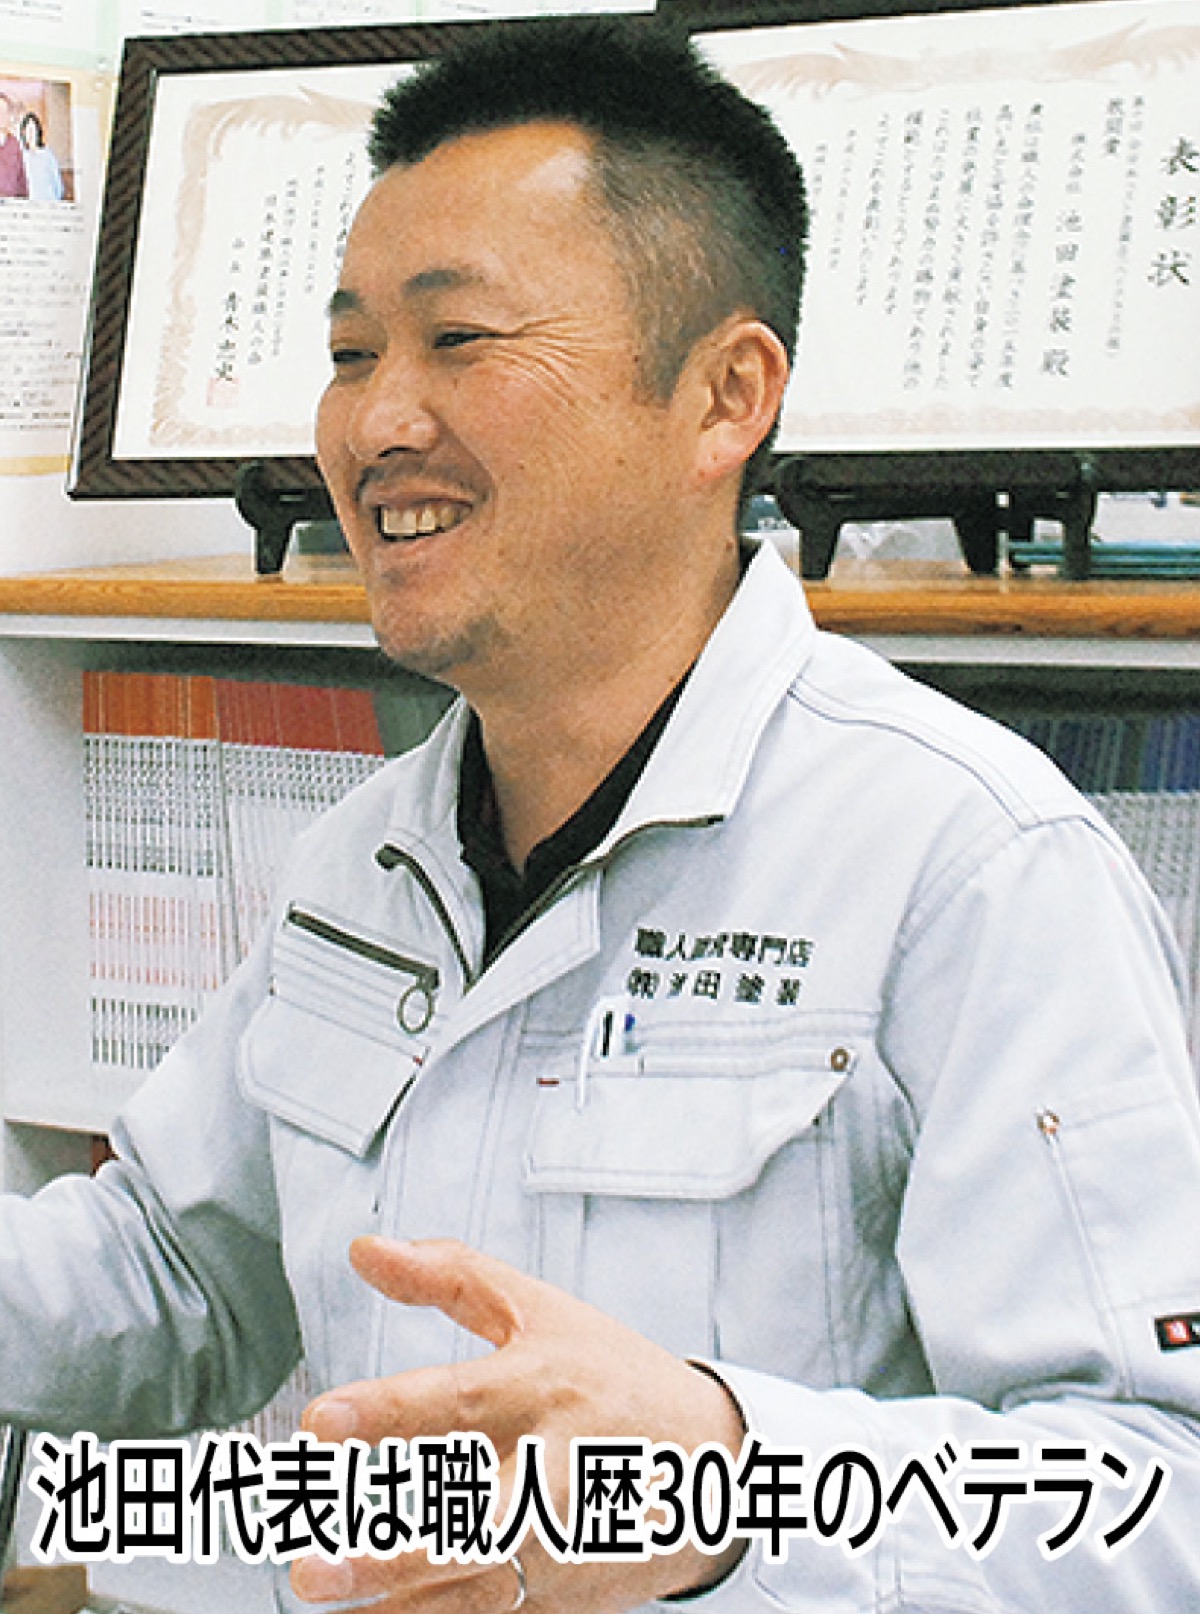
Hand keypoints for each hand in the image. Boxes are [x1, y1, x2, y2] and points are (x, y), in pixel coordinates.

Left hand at [291, 1236, 746, 1610]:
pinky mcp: (562, 1589)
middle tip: (310, 1559)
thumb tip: (363, 1249)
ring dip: (395, 1591)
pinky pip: (492, 1611)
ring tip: (328, 1588)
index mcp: (541, 1385)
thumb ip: (449, 1277)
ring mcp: (560, 1538)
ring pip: (472, 1578)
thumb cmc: (612, 1374)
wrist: (714, 1460)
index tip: (319, 1421)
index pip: (459, 1400)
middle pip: (466, 1510)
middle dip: (386, 1540)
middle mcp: (550, 1465)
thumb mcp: (540, 1308)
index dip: (387, 1412)